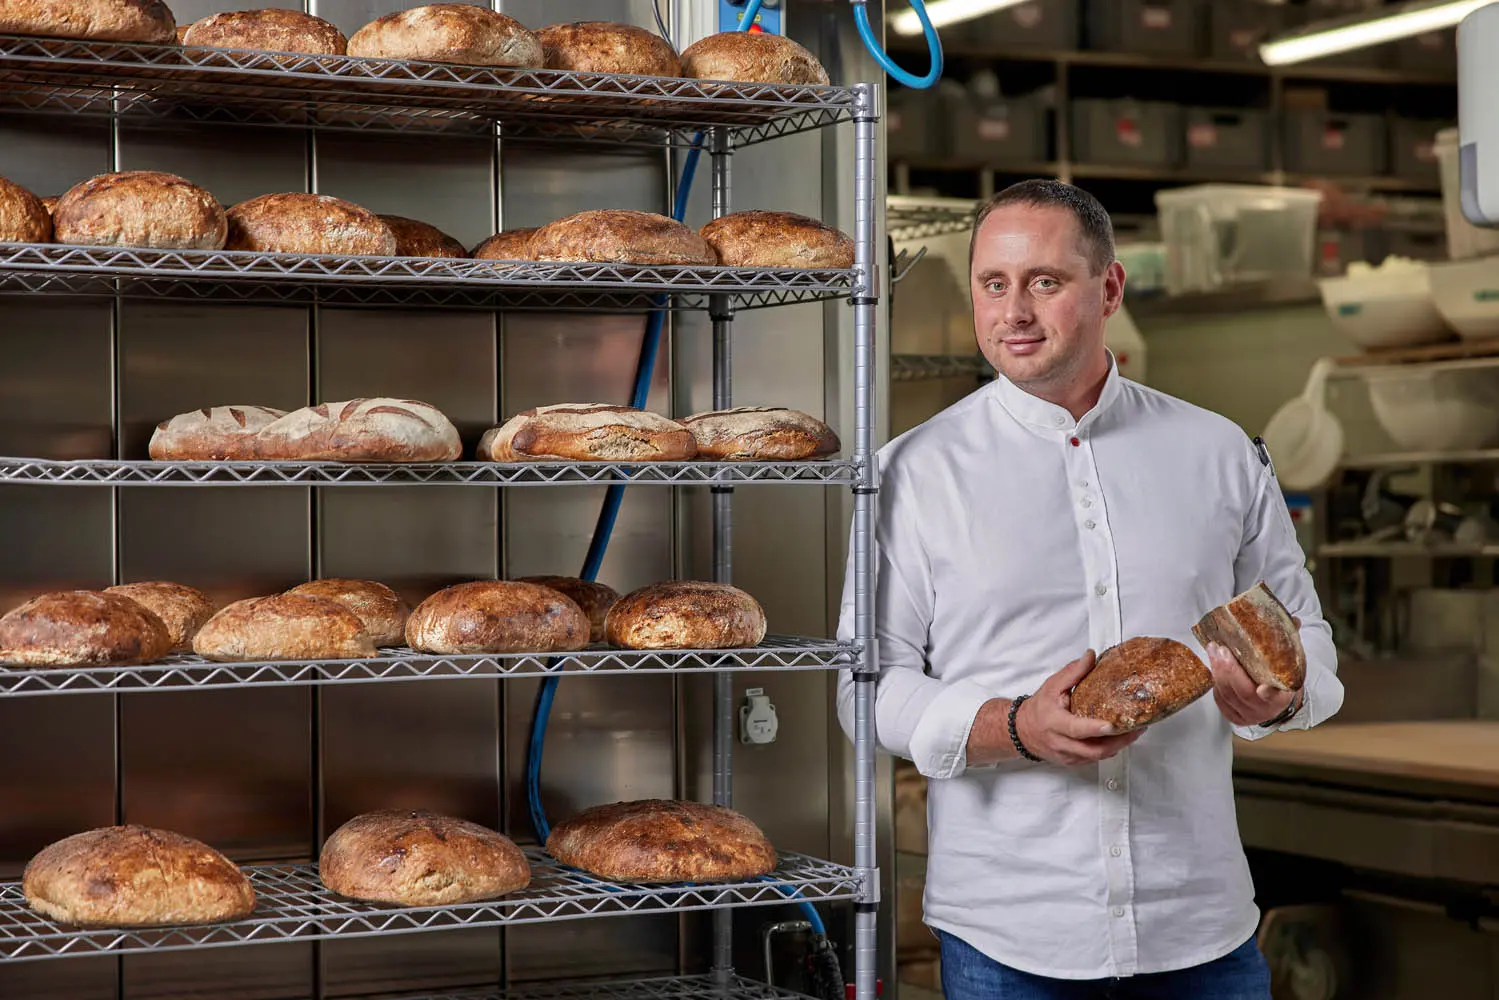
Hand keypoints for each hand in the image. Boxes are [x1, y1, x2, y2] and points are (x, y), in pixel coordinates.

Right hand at [1013, 650, 1143, 765]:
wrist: (1022, 730)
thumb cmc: (1038, 709)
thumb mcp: (1052, 686)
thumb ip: (1072, 672)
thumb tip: (1090, 657)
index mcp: (1055, 723)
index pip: (1076, 729)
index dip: (1095, 729)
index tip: (1112, 725)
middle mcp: (1061, 743)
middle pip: (1093, 749)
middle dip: (1119, 741)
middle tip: (1137, 729)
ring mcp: (1068, 756)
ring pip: (1097, 757)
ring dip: (1118, 746)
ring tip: (1135, 732)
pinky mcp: (1073, 762)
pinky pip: (1095, 759)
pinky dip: (1110, 750)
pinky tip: (1120, 739)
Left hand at [1204, 617, 1299, 726]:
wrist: (1275, 702)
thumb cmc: (1280, 678)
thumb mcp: (1289, 664)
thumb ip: (1289, 644)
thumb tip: (1294, 619)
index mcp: (1282, 698)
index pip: (1276, 698)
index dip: (1268, 694)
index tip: (1262, 689)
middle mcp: (1265, 711)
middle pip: (1243, 693)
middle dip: (1229, 671)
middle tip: (1220, 649)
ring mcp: (1248, 716)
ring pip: (1228, 696)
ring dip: (1217, 672)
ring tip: (1213, 650)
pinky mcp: (1234, 717)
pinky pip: (1220, 700)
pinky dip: (1216, 682)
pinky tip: (1214, 666)